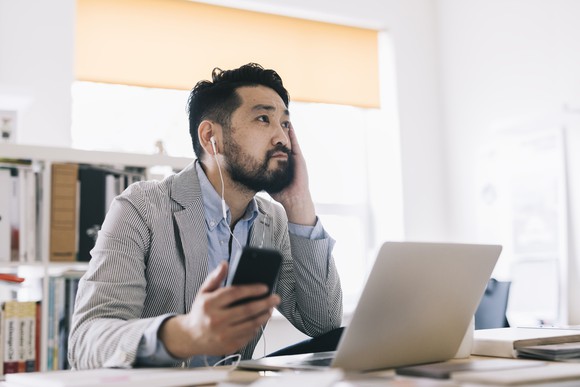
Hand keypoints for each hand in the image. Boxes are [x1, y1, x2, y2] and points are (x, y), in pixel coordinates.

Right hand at [159, 262, 279, 357]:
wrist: (191, 337)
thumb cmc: (200, 312)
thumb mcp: (204, 292)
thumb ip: (215, 277)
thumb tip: (224, 264)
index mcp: (210, 304)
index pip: (235, 293)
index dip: (252, 289)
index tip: (265, 287)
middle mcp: (216, 320)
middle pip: (247, 310)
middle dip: (265, 303)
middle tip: (275, 298)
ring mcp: (223, 334)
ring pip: (251, 324)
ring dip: (264, 316)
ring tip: (270, 309)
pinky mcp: (229, 345)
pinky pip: (248, 336)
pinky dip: (256, 327)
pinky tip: (259, 320)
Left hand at [271, 126, 316, 225]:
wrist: (293, 199)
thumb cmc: (281, 193)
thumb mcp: (268, 180)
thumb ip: (261, 175)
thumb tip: (248, 173)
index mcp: (281, 163)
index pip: (275, 148)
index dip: (271, 140)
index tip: (264, 131)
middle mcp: (288, 159)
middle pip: (283, 142)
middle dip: (279, 132)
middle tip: (273, 120)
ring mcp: (295, 158)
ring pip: (289, 141)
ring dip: (286, 130)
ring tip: (282, 119)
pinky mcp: (299, 159)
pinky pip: (295, 144)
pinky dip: (293, 135)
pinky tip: (290, 126)